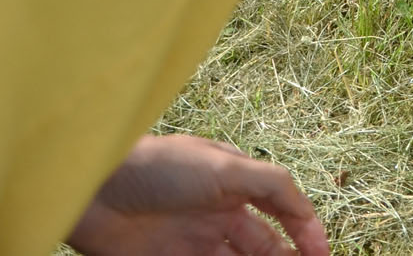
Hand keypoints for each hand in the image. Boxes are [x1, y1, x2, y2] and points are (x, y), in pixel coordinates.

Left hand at [66, 135, 328, 255]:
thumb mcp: (223, 165)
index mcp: (236, 184)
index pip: (283, 209)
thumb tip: (306, 211)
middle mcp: (218, 214)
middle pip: (264, 244)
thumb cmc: (159, 168)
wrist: (90, 191)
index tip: (322, 254)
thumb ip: (270, 184)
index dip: (306, 230)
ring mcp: (193, 243)